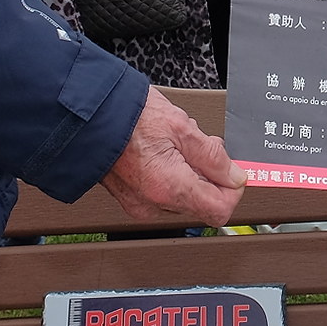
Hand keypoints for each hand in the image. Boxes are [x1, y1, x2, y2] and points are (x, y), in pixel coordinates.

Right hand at [100, 86, 246, 225]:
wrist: (91, 115)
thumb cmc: (128, 116)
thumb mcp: (182, 127)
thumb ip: (213, 157)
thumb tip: (235, 176)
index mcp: (169, 187)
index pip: (219, 209)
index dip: (233, 189)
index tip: (233, 171)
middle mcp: (154, 204)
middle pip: (203, 204)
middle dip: (212, 177)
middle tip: (204, 148)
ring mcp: (141, 204)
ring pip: (186, 199)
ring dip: (193, 176)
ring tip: (181, 146)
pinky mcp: (133, 200)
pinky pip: (167, 196)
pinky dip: (175, 178)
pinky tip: (167, 154)